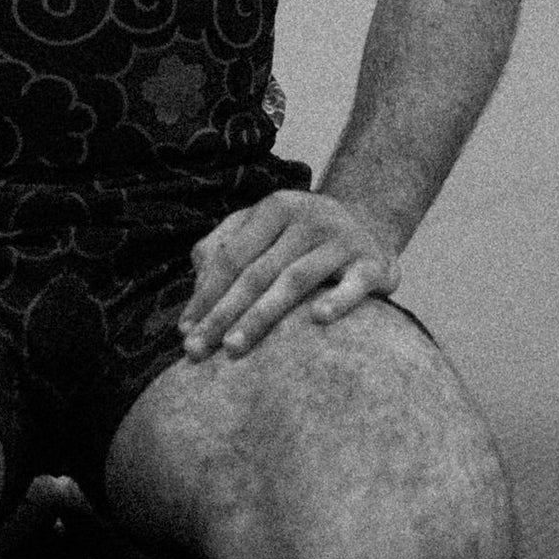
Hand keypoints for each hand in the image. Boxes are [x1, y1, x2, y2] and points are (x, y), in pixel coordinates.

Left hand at [178, 191, 398, 360]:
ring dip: (261, 315)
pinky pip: (355, 284)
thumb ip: (225, 247)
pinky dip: (338, 300)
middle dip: (223, 313)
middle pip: (257, 272)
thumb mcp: (263, 227)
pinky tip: (317, 320)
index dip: (206, 294)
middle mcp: (308, 219)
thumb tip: (197, 286)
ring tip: (234, 347)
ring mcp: (342, 240)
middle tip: (199, 349)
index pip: (232, 256)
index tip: (185, 331)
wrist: (371, 222)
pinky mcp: (373, 263)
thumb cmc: (301, 236)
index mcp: (275, 209)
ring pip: (295, 280)